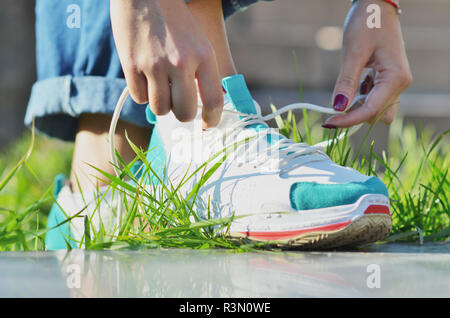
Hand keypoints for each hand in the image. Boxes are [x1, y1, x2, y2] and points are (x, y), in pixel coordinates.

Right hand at [110, 0, 222, 127]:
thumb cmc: (175, 19)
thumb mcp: (200, 41)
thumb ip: (204, 72)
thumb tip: (208, 104)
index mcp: (203, 55)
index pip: (214, 100)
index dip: (212, 119)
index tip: (207, 124)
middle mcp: (180, 62)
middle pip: (184, 112)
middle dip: (183, 114)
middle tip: (180, 105)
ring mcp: (154, 65)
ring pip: (160, 109)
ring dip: (162, 104)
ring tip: (161, 88)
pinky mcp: (131, 65)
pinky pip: (140, 98)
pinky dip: (143, 94)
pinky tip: (145, 79)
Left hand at [323, 0, 411, 128]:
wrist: (376, 5)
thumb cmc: (367, 23)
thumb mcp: (353, 53)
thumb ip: (346, 82)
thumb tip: (338, 108)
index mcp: (395, 78)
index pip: (370, 111)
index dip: (348, 120)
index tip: (328, 122)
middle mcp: (400, 83)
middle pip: (376, 115)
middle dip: (355, 114)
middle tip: (334, 105)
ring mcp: (395, 82)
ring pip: (376, 110)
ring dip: (358, 106)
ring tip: (346, 87)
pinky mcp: (388, 80)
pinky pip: (374, 99)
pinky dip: (361, 97)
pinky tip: (355, 81)